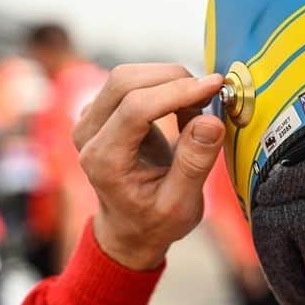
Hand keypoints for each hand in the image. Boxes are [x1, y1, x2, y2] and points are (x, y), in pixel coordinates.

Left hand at [72, 64, 224, 269]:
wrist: (129, 228)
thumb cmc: (154, 221)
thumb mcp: (181, 205)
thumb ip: (194, 164)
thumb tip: (211, 121)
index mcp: (104, 161)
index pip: (135, 107)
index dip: (177, 91)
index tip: (216, 86)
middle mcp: (88, 135)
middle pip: (125, 81)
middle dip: (174, 78)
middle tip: (211, 94)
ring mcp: (90, 120)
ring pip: (127, 76)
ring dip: (169, 80)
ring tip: (197, 108)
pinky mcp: (101, 110)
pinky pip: (131, 82)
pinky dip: (163, 85)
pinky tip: (183, 108)